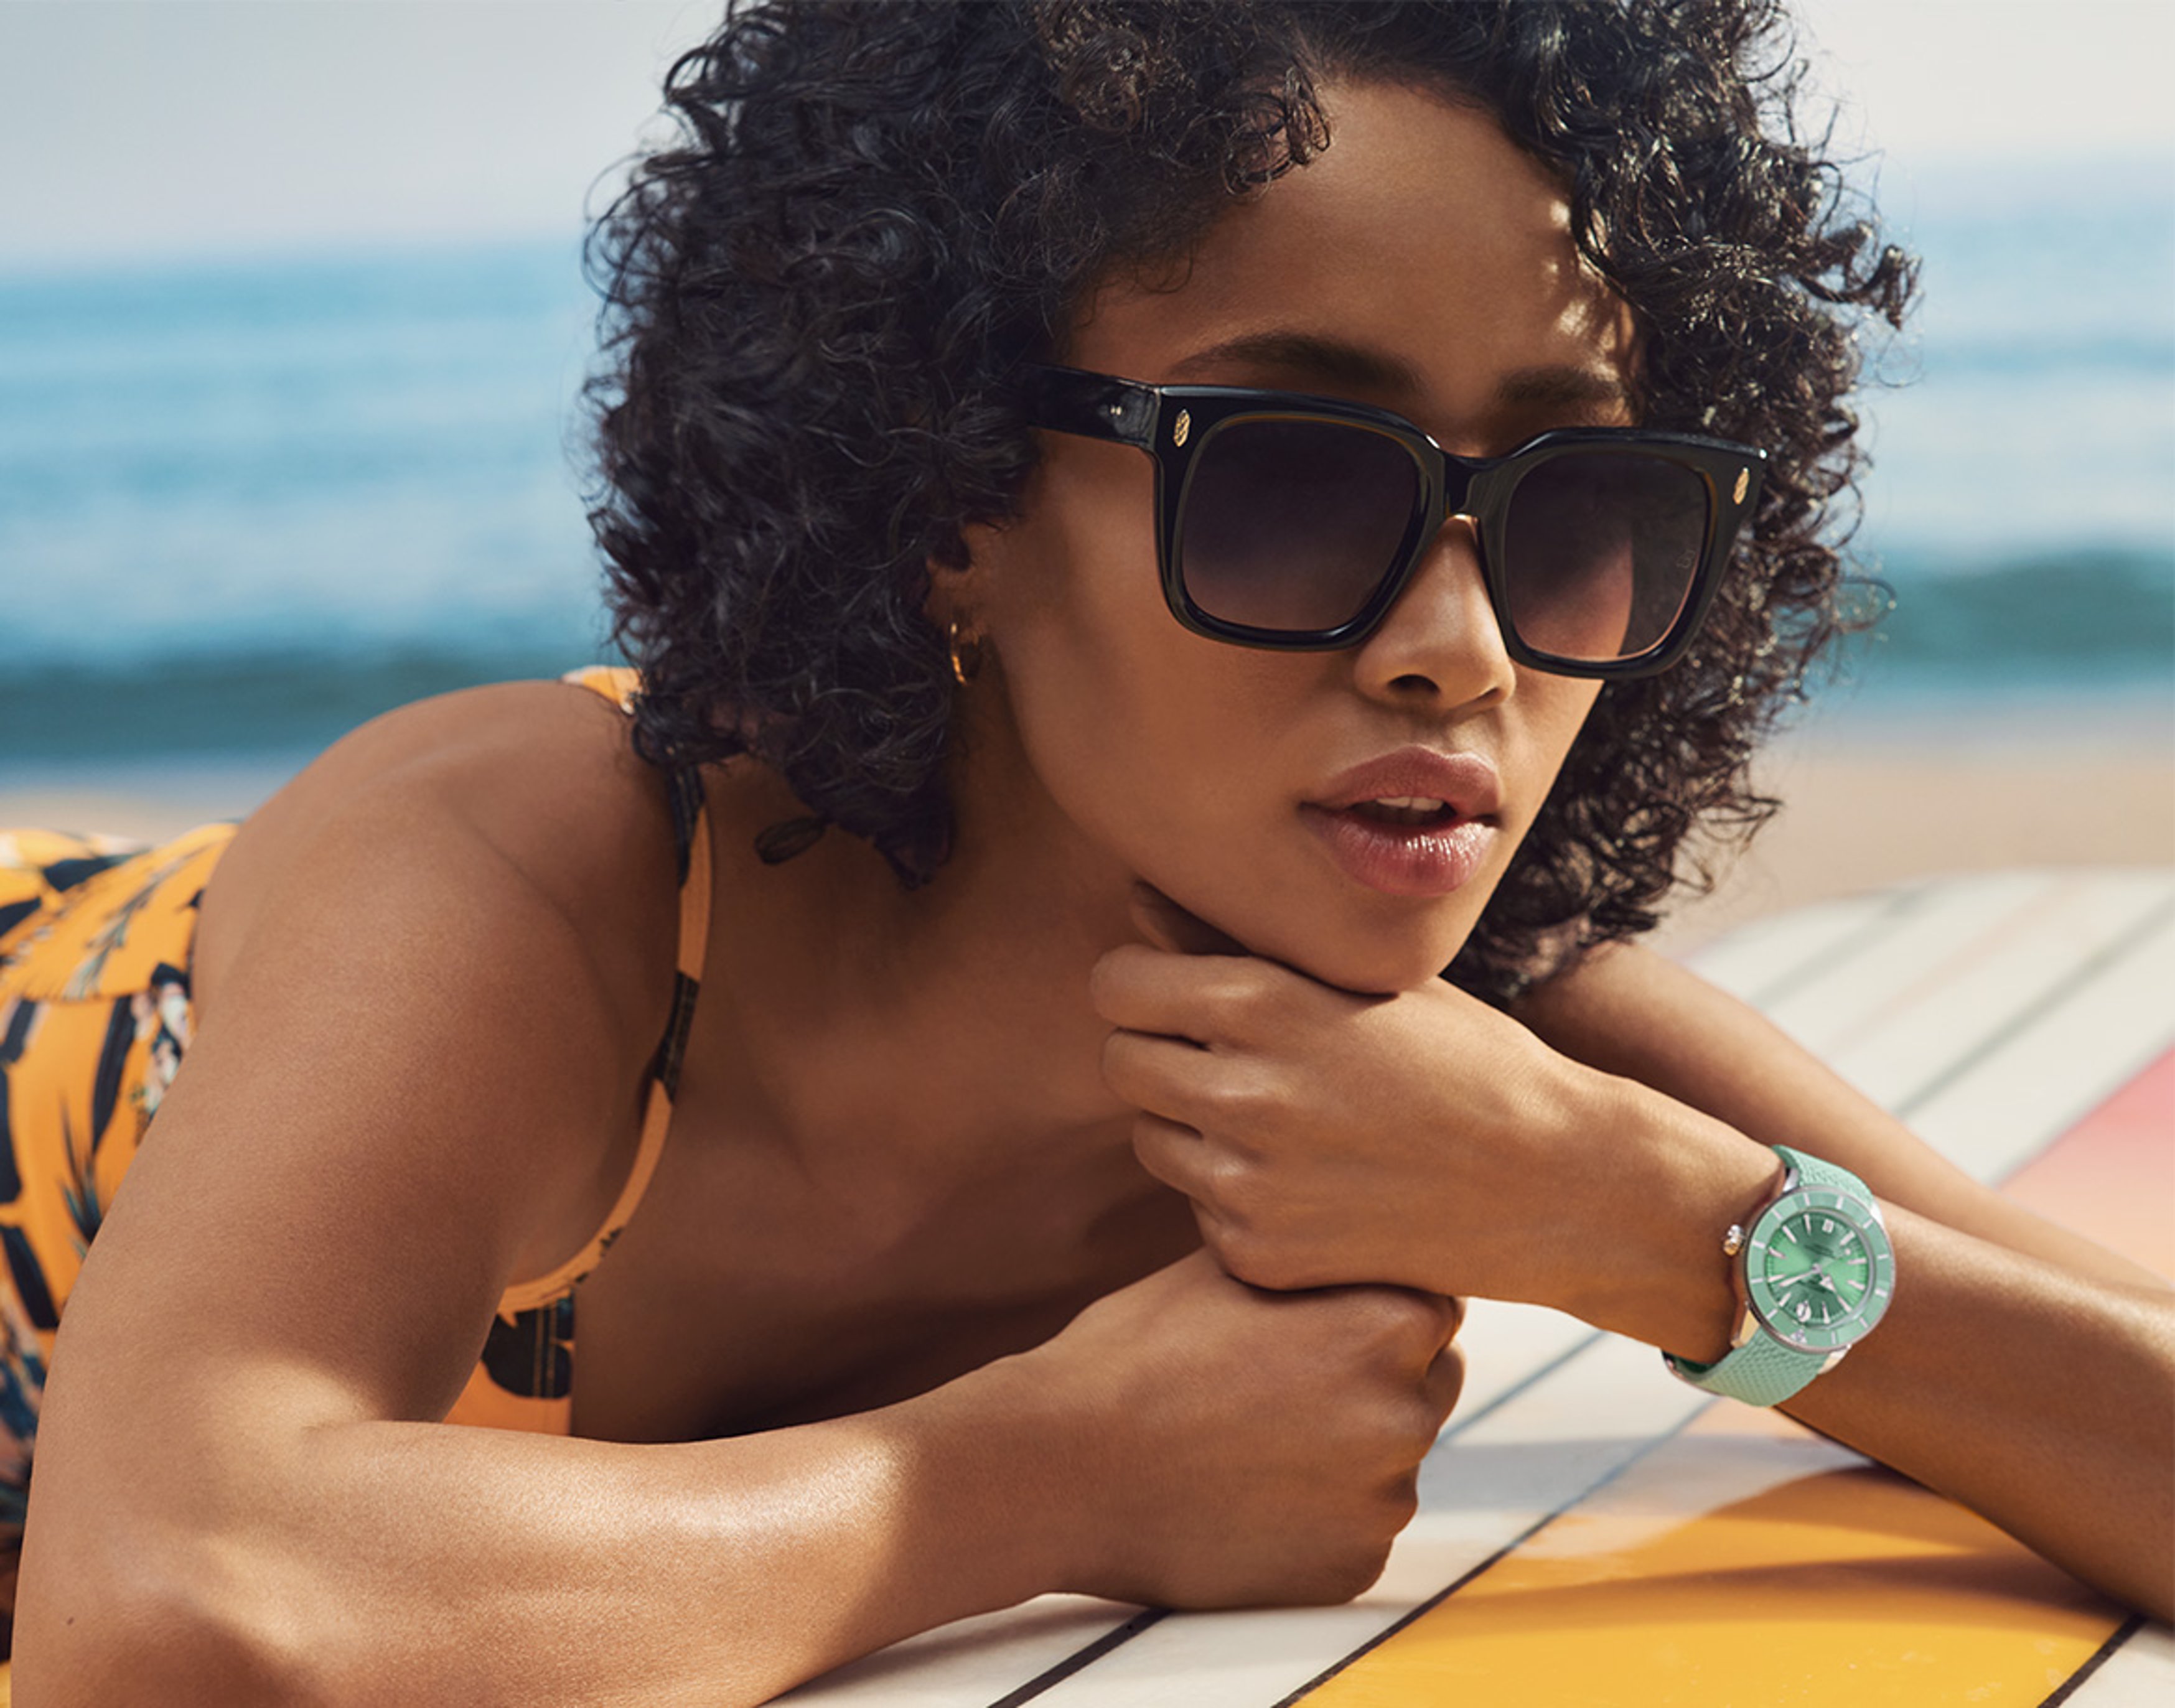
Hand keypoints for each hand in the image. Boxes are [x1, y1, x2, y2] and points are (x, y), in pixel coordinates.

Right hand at [1018, 1250, 1463, 1608]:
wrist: (1061, 1468)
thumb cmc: (1136, 1352)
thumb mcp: (1228, 1265)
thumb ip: (1315, 1253)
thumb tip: (1353, 1234)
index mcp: (1388, 1325)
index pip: (1435, 1303)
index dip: (1375, 1304)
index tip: (1319, 1317)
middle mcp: (1406, 1414)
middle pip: (1428, 1381)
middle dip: (1375, 1374)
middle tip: (1279, 1378)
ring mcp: (1383, 1501)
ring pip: (1391, 1457)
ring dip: (1344, 1446)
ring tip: (1247, 1436)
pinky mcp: (1353, 1569)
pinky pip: (1355, 1526)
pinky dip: (1316, 1513)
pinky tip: (1244, 1493)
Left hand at [1089, 883, 1621, 1306]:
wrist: (1553, 1183)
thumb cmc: (1462, 1059)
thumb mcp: (1360, 979)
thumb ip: (1235, 943)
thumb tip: (1137, 896)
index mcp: (1262, 1003)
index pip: (1116, 984)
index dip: (1144, 988)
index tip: (1179, 997)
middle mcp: (1241, 1092)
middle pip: (1119, 1062)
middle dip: (1159, 1055)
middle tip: (1228, 1061)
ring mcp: (1246, 1183)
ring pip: (1152, 1139)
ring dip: (1193, 1128)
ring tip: (1283, 1121)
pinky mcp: (1258, 1255)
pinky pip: (1198, 1211)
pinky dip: (1237, 1198)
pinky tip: (1312, 1184)